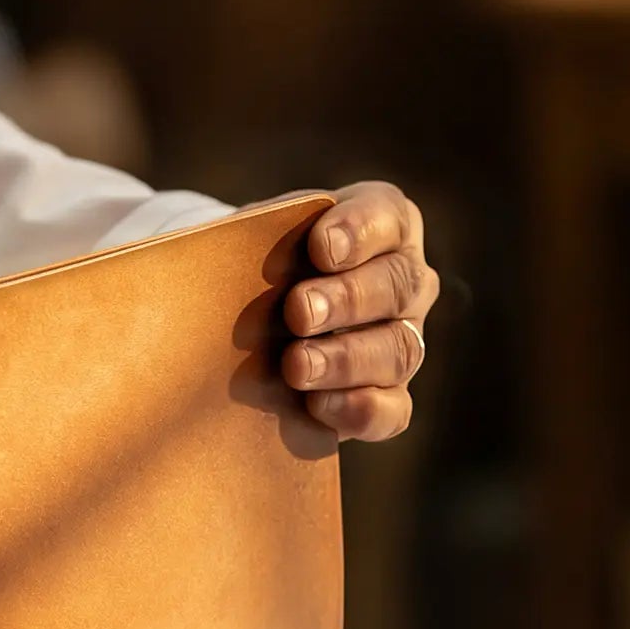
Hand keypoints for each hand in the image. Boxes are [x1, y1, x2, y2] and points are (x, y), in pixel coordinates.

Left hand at [280, 181, 437, 440]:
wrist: (254, 319)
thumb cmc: (263, 263)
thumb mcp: (260, 237)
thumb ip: (258, 237)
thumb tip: (223, 251)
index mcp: (383, 224)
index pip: (386, 217)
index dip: (358, 231)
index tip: (321, 248)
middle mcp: (406, 281)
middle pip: (397, 286)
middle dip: (347, 299)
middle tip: (298, 311)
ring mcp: (404, 341)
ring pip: (397, 350)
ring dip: (345, 359)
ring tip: (295, 365)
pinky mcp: (390, 398)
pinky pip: (392, 411)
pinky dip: (358, 409)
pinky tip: (317, 405)